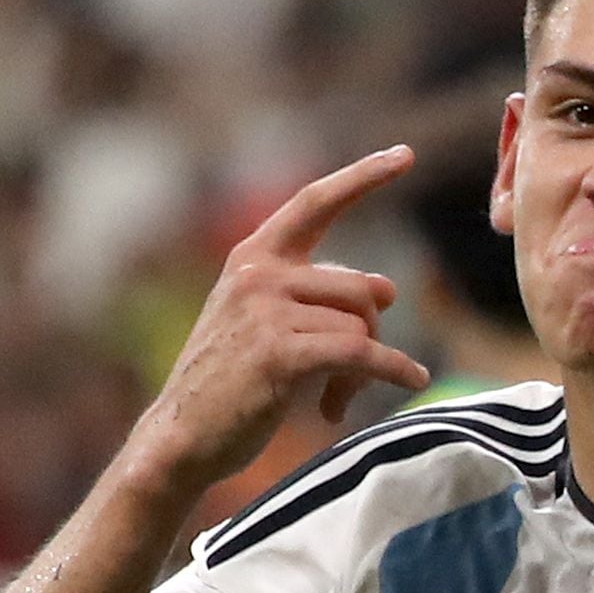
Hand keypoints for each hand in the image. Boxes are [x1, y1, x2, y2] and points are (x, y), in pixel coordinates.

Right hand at [132, 146, 431, 492]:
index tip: (405, 155)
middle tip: (356, 377)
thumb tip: (389, 288)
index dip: (363, 177)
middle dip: (371, 334)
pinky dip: (393, 370)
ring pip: (362, 326)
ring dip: (367, 368)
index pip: (315, 202)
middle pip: (361, 288)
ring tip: (338, 400)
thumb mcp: (267, 326)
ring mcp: (266, 311)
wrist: (182, 437)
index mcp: (253, 258)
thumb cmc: (231, 386)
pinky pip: (361, 354)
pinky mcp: (280, 353)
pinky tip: (411, 381)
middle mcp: (258, 274)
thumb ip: (319, 299)